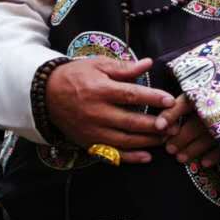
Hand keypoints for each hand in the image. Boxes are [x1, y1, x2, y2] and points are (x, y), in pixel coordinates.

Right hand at [45, 57, 175, 163]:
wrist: (45, 95)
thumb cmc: (76, 76)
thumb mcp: (97, 65)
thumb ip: (123, 67)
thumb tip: (148, 63)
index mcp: (100, 90)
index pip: (131, 95)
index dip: (152, 98)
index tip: (170, 101)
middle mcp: (96, 112)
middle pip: (130, 122)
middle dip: (154, 125)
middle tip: (174, 126)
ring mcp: (91, 130)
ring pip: (124, 140)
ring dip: (147, 142)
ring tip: (166, 139)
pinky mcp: (88, 142)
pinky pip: (111, 153)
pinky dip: (129, 157)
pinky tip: (146, 157)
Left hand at [156, 98, 219, 167]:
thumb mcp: (202, 90)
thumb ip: (182, 101)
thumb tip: (161, 112)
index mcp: (208, 92)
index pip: (185, 103)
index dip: (170, 115)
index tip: (159, 127)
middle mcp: (219, 107)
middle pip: (196, 125)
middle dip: (180, 139)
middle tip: (169, 150)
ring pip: (208, 138)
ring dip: (193, 150)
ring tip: (180, 158)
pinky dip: (214, 156)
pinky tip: (203, 163)